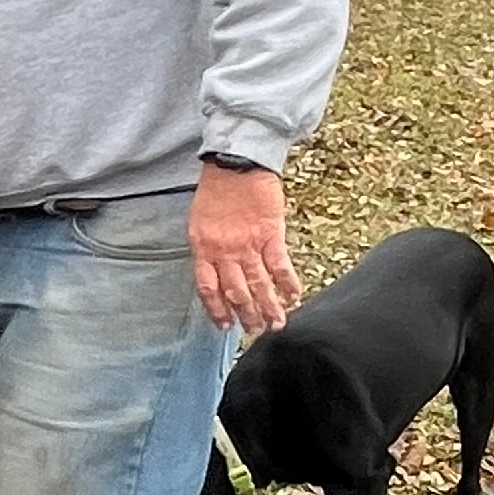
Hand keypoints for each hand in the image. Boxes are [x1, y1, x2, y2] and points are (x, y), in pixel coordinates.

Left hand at [190, 162, 299, 334]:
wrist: (236, 163)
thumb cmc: (216, 189)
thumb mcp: (199, 220)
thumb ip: (208, 247)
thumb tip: (217, 271)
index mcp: (203, 248)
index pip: (208, 288)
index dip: (216, 310)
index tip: (224, 326)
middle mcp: (224, 251)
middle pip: (236, 292)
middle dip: (246, 315)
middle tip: (255, 331)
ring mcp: (248, 245)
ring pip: (259, 285)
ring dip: (269, 307)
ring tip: (276, 324)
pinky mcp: (271, 235)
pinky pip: (280, 266)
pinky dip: (288, 283)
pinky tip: (294, 297)